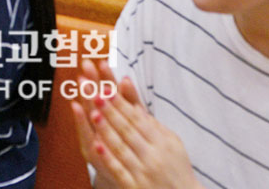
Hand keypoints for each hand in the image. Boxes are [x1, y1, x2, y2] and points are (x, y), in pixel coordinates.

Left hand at [71, 58, 198, 188]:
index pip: (137, 119)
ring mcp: (143, 172)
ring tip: (93, 113)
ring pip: (121, 148)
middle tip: (95, 93)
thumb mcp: (172, 143)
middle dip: (110, 111)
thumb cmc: (176, 167)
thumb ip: (153, 124)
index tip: (107, 89)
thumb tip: (136, 105)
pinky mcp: (135, 187)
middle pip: (127, 130)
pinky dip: (109, 158)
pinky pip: (120, 171)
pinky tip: (97, 146)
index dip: (121, 103)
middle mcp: (153, 155)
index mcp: (162, 142)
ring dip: (107, 130)